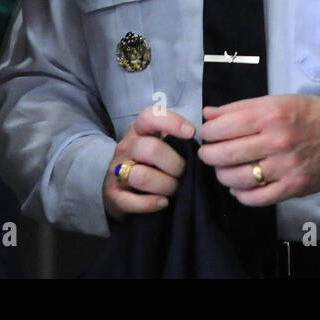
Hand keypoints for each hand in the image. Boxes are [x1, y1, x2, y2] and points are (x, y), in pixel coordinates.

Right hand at [102, 106, 194, 220]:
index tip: (190, 133)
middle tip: (183, 173)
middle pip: (150, 149)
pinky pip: (131, 201)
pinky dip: (151, 203)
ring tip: (173, 189)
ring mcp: (117, 171)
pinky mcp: (113, 195)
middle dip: (175, 165)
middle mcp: (126, 147)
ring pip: (141, 176)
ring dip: (165, 186)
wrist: (118, 187)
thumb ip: (177, 140)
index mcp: (139, 131)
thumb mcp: (160, 144)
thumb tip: (205, 143)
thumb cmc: (149, 163)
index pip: (150, 116)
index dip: (171, 122)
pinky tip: (163, 202)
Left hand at [197, 95, 319, 207]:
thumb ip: (240, 108)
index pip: (224, 127)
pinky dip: (241, 195)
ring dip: (223, 175)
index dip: (208, 133)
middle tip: (208, 154)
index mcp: (270, 115)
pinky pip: (258, 198)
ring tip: (223, 170)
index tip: (206, 134)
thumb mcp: (276, 100)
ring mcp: (286, 166)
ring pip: (239, 178)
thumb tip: (208, 114)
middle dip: (209, 155)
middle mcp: (277, 140)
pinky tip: (239, 187)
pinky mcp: (294, 187)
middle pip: (227, 154)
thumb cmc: (310, 113)